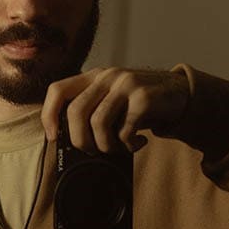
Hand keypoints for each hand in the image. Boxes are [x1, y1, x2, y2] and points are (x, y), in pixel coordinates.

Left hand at [41, 67, 189, 153]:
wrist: (180, 94)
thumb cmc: (140, 104)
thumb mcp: (113, 100)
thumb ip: (92, 110)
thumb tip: (68, 141)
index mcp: (94, 76)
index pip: (57, 90)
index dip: (49, 115)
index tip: (53, 137)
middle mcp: (107, 76)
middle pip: (76, 112)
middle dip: (81, 140)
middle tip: (94, 151)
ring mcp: (125, 84)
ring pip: (98, 123)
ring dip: (106, 145)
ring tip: (118, 148)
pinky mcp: (143, 97)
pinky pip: (124, 129)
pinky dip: (128, 145)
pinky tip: (137, 143)